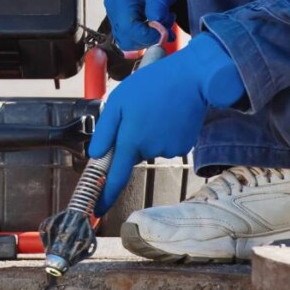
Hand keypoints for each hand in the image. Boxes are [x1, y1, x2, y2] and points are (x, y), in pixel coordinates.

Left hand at [89, 33, 246, 208]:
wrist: (192, 78)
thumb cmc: (151, 85)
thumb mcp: (118, 102)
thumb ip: (105, 132)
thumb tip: (96, 157)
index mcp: (131, 139)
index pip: (116, 178)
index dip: (105, 197)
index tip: (97, 212)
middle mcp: (151, 150)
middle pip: (134, 154)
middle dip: (131, 140)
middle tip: (138, 112)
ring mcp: (170, 149)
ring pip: (150, 149)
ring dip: (148, 134)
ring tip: (156, 108)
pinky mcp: (184, 146)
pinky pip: (166, 145)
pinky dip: (164, 133)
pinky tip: (169, 114)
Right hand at [104, 0, 181, 50]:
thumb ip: (157, 15)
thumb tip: (158, 34)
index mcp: (119, 1)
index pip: (129, 31)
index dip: (148, 36)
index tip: (164, 32)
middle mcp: (114, 9)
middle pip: (127, 39)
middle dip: (148, 37)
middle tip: (165, 26)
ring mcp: (118, 12)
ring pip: (130, 38)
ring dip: (149, 36)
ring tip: (164, 20)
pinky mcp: (125, 14)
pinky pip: (133, 32)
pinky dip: (148, 32)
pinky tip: (160, 21)